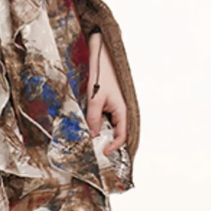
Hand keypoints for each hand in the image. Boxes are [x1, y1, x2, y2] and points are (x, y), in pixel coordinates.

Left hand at [85, 32, 127, 153]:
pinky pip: (105, 117)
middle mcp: (120, 111)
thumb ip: (93, 119)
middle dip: (106, 140)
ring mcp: (115, 107)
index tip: (103, 152)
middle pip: (116, 132)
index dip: (113, 146)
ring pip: (109, 125)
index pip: (122, 135)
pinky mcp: (108, 103)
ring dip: (100, 131)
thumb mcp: (94, 100)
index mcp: (122, 111)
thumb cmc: (102, 76)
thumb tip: (92, 135)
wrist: (101, 58)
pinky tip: (88, 122)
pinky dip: (98, 122)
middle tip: (93, 147)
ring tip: (89, 135)